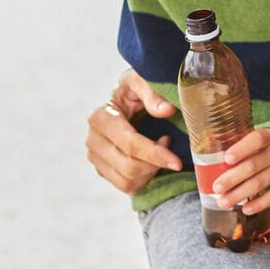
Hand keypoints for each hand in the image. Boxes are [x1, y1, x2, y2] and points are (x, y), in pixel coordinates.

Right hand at [85, 68, 182, 195]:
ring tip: (160, 150)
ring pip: (128, 181)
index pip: (130, 144)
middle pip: (129, 166)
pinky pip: (127, 186)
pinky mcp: (103, 170)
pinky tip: (151, 160)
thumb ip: (153, 92)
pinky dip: (144, 178)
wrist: (127, 101)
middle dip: (155, 162)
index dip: (155, 154)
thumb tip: (166, 110)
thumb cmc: (135, 90)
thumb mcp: (142, 82)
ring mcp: (95, 158)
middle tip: (169, 145)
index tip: (177, 161)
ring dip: (151, 170)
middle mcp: (93, 140)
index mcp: (100, 118)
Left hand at [209, 127, 269, 216]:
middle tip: (216, 187)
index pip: (257, 140)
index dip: (241, 149)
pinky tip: (245, 209)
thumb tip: (210, 144)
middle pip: (254, 166)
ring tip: (222, 202)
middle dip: (232, 178)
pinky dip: (259, 204)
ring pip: (260, 183)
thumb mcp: (261, 136)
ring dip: (240, 194)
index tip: (226, 159)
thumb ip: (242, 140)